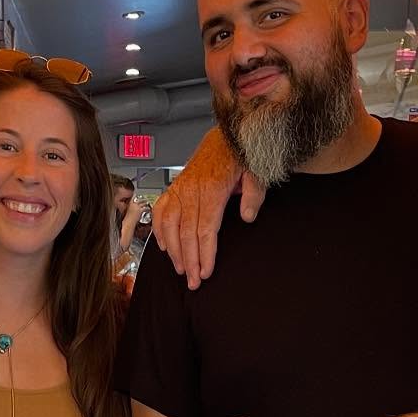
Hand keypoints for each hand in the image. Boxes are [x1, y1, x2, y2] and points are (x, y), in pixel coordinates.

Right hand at [152, 127, 265, 288]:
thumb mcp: (257, 173)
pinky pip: (161, 210)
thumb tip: (248, 217)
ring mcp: (180, 187)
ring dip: (174, 250)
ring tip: (180, 269)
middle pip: (186, 232)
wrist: (228, 134)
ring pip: (170, 224)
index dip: (204, 253)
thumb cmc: (242, 155)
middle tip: (193, 282)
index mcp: (212, 187)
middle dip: (189, 260)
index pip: (205, 228)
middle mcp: (192, 188)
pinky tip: (164, 246)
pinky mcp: (175, 186)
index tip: (205, 272)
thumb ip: (254, 195)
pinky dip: (159, 230)